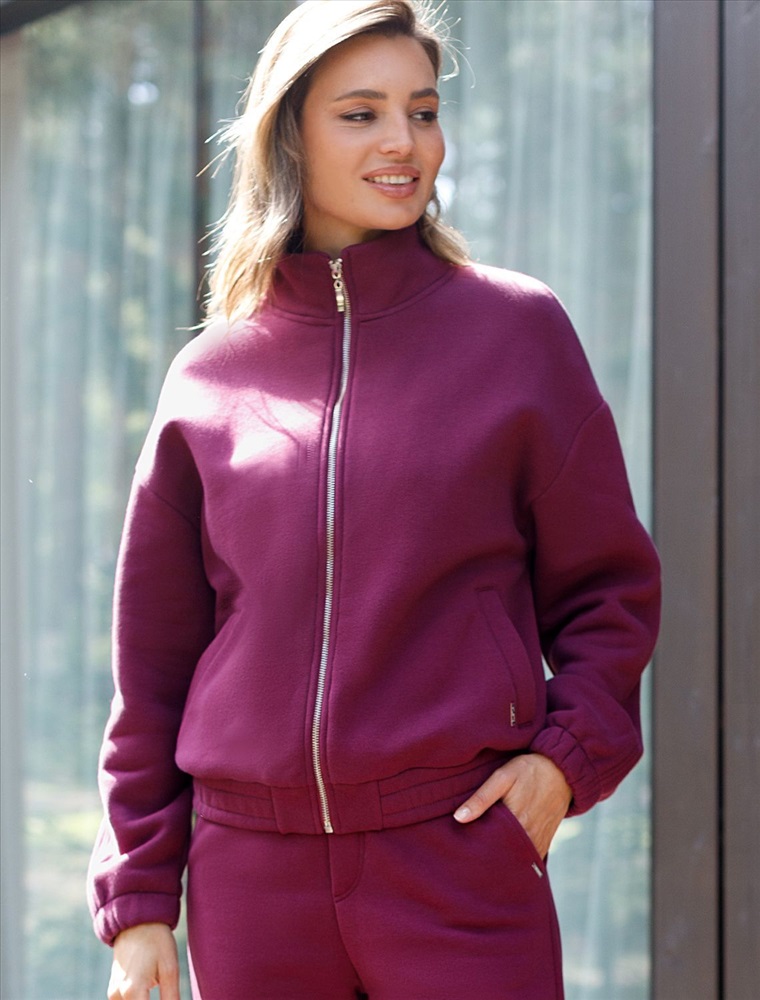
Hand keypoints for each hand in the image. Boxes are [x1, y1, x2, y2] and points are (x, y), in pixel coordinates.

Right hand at [108, 922, 179, 999]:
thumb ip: (171, 998)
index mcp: (133, 990)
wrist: (136, 921)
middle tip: (167, 997)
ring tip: (159, 994)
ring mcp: (113, 994)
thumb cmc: (157, 942)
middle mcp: (118, 995)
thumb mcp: (170, 969)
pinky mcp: (113, 991)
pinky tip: (148, 998)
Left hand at [453, 753, 571, 858]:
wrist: (562, 771)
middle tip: (470, 856)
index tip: (463, 849)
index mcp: (515, 822)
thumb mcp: (503, 777)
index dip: (475, 849)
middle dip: (487, 858)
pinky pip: (529, 858)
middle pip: (502, 857)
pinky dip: (517, 859)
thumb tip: (459, 818)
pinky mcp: (545, 841)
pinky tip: (504, 854)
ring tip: (486, 857)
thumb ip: (482, 798)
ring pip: (516, 861)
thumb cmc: (529, 771)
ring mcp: (538, 841)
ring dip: (502, 860)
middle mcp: (529, 837)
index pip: (489, 846)